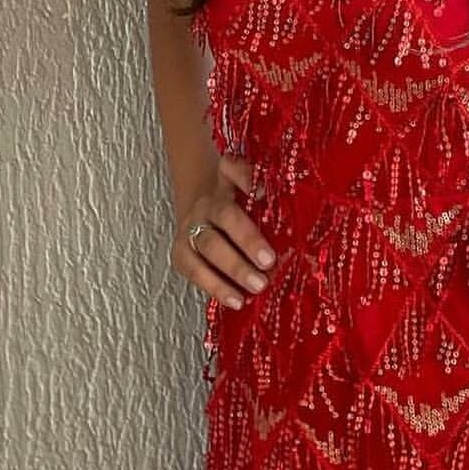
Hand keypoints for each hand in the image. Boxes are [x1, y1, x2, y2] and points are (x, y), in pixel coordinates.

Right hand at [172, 155, 277, 311]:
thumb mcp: (249, 198)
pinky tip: (236, 300)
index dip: (246, 177)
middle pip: (225, 217)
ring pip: (208, 246)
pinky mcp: (180, 254)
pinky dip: (216, 287)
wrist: (199, 216)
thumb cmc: (237, 209)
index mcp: (225, 183)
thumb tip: (288, 205)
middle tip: (269, 261)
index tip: (264, 192)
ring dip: (233, 268)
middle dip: (247, 239)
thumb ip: (268, 198)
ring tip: (257, 286)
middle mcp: (206, 204)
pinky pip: (195, 271)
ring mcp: (190, 228)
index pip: (232, 170)